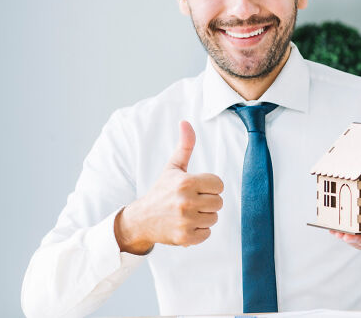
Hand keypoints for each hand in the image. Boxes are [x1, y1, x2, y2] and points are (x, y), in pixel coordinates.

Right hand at [114, 121, 223, 253]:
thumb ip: (185, 146)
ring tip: (188, 213)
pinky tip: (186, 224)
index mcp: (186, 182)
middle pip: (219, 202)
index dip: (210, 186)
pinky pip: (207, 234)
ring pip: (214, 218)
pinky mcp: (185, 238)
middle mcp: (186, 202)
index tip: (197, 188)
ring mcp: (185, 221)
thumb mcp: (173, 167)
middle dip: (208, 202)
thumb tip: (185, 122)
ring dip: (204, 216)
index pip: (218, 184)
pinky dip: (199, 231)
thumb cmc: (161, 190)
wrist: (141, 219)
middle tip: (192, 201)